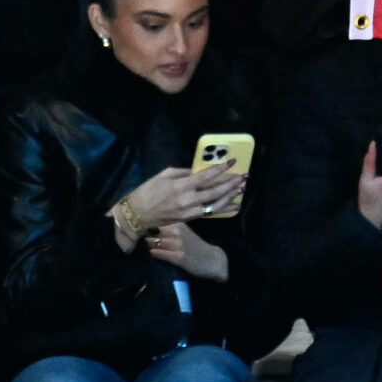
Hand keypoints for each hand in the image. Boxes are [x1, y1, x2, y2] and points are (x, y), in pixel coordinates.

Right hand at [119, 160, 245, 235]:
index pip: (205, 177)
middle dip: (231, 184)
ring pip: (216, 205)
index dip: (220, 169)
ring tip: (242, 189)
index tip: (232, 162)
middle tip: (244, 176)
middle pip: (215, 192)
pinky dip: (223, 209)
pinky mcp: (190, 219)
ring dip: (231, 197)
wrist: (137, 215)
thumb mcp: (164, 175)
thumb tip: (200, 170)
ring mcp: (190, 212)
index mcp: (180, 186)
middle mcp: (188, 200)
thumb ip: (184, 172)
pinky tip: (233, 205)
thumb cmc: (148, 191)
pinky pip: (210, 213)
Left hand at [142, 220, 231, 280]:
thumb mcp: (184, 231)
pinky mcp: (179, 257)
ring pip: (155, 241)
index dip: (146, 221)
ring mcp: (178, 244)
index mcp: (179, 222)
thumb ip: (169, 227)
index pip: (157, 218)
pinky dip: (154, 253)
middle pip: (152, 230)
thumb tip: (149, 224)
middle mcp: (178, 231)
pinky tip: (152, 253)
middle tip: (138, 236)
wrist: (212, 260)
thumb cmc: (196, 245)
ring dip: (148, 244)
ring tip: (142, 245)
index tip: (139, 223)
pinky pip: (161, 254)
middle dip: (144, 233)